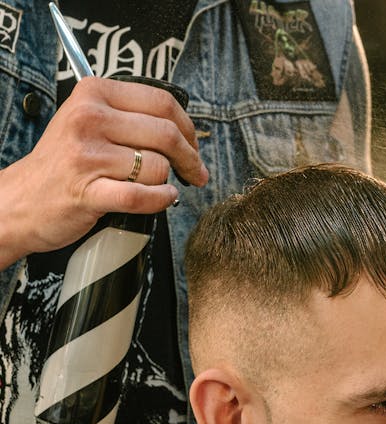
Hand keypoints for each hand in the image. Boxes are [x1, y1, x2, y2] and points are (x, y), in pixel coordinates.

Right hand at [0, 77, 208, 268]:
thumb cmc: (62, 165)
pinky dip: (161, 200)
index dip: (188, 128)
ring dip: (166, 183)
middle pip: (165, 133)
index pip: (161, 102)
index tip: (194, 145)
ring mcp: (88, 156)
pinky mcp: (89, 192)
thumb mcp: (87, 122)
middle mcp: (89, 119)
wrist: (21, 200)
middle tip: (196, 173)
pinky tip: (164, 199)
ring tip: (159, 188)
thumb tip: (182, 131)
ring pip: (157, 167)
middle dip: (190, 158)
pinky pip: (142, 196)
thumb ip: (128, 117)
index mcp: (94, 94)